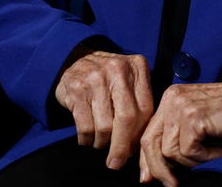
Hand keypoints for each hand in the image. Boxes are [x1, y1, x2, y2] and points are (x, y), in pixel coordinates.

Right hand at [54, 49, 154, 170]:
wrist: (75, 59)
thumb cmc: (109, 78)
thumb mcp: (130, 81)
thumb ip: (140, 105)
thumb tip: (141, 146)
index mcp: (137, 66)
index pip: (145, 109)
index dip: (139, 136)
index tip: (134, 153)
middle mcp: (117, 69)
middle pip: (126, 119)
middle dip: (122, 147)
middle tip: (116, 163)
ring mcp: (95, 77)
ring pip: (105, 126)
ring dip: (102, 143)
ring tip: (101, 143)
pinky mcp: (76, 88)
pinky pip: (85, 126)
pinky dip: (87, 140)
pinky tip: (88, 139)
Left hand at [138, 77, 221, 186]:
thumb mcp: (197, 118)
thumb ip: (176, 134)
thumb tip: (154, 169)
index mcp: (170, 98)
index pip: (148, 133)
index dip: (146, 159)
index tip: (149, 179)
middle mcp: (172, 99)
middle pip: (151, 142)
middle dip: (159, 169)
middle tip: (173, 184)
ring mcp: (182, 106)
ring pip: (170, 151)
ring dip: (192, 162)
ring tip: (212, 153)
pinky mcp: (194, 117)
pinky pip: (189, 152)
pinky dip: (206, 157)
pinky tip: (221, 150)